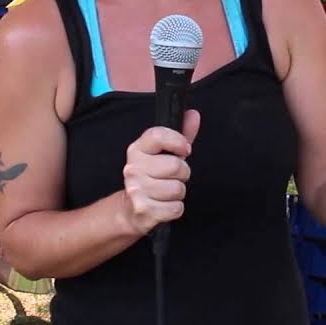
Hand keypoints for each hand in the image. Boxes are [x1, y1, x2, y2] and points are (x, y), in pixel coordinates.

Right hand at [121, 110, 199, 236]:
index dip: (178, 141)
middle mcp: (133, 168)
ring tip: (166, 192)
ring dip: (178, 193)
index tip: (183, 149)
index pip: (159, 135)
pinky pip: (176, 208)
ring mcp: (136, 190)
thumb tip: (194, 114)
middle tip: (172, 177)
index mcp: (137, 149)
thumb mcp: (165, 154)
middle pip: (176, 166)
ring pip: (178, 189)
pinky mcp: (143, 210)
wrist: (131, 209)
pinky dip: (175, 209)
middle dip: (182, 174)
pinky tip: (164, 205)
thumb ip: (181, 135)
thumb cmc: (152, 177)